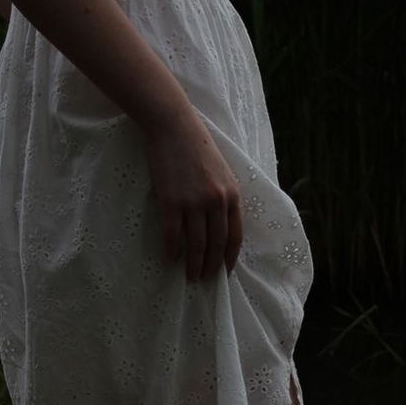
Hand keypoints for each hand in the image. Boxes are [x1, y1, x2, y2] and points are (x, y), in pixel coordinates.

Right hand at [142, 107, 242, 281]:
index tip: (225, 272)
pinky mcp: (171, 201)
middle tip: (206, 280)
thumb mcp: (222, 171)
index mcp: (232, 195)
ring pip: (196, 244)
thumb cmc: (196, 145)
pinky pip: (173, 234)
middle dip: (211, 266)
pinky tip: (171, 258)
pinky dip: (173, 250)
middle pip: (216, 244)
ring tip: (190, 277)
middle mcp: (216, 202)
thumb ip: (224, 196)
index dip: (229, 258)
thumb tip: (221, 224)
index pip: (235, 236)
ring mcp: (193, 202)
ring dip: (193, 264)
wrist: (172, 124)